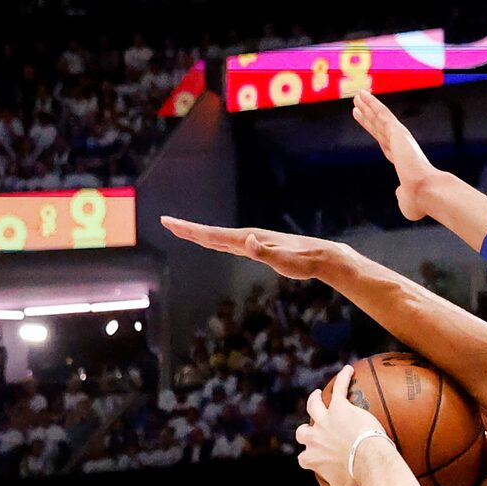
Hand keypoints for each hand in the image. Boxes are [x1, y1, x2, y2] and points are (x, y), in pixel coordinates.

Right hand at [160, 217, 342, 280]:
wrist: (320, 256)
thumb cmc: (303, 262)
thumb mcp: (285, 261)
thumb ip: (265, 252)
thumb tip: (246, 242)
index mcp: (247, 240)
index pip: (213, 235)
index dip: (191, 231)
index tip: (170, 223)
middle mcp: (247, 238)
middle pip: (211, 234)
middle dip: (187, 229)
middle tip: (166, 222)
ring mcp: (252, 242)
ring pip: (219, 238)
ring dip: (199, 234)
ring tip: (182, 230)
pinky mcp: (258, 247)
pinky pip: (230, 243)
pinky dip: (215, 241)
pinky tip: (212, 242)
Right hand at [293, 364, 389, 485]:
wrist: (367, 460)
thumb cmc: (356, 479)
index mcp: (311, 457)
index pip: (305, 458)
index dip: (309, 458)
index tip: (314, 459)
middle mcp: (313, 436)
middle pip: (303, 431)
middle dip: (306, 430)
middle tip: (312, 426)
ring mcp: (326, 420)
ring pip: (314, 405)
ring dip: (315, 399)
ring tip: (319, 394)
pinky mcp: (341, 407)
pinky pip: (341, 388)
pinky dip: (344, 378)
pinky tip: (349, 369)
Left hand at [351, 91, 440, 220]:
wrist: (427, 192)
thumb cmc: (420, 200)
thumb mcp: (406, 201)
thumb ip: (401, 194)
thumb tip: (399, 192)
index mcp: (403, 161)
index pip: (385, 143)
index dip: (376, 133)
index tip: (369, 124)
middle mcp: (402, 147)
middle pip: (380, 129)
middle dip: (370, 117)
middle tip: (358, 106)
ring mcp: (400, 139)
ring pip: (380, 118)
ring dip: (369, 106)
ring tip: (357, 96)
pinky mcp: (398, 133)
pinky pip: (382, 115)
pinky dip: (373, 104)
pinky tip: (363, 96)